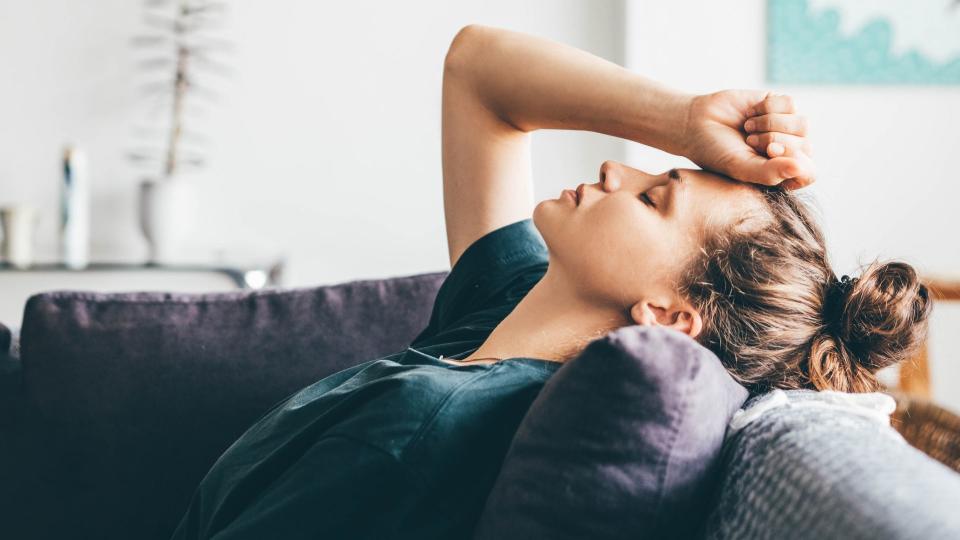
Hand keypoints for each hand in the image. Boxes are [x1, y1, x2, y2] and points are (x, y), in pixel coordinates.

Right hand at [682, 90, 814, 189]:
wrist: (697, 123)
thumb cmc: (716, 152)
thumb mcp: (741, 168)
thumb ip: (770, 173)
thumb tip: (801, 168)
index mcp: (781, 174)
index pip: (808, 172)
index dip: (793, 161)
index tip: (768, 152)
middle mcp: (788, 152)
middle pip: (806, 146)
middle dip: (774, 141)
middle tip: (749, 141)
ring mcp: (787, 128)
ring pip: (802, 124)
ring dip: (770, 124)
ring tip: (748, 128)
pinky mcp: (780, 105)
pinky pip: (790, 103)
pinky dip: (768, 108)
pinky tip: (751, 114)